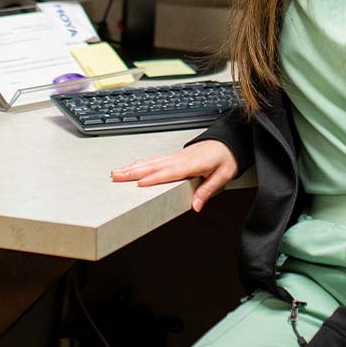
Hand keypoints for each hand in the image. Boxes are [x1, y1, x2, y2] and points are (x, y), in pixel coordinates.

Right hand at [110, 140, 236, 211]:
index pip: (170, 172)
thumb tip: (195, 206)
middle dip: (134, 172)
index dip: (155, 178)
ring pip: (151, 162)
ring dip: (133, 167)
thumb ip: (208, 190)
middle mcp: (181, 158)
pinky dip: (141, 163)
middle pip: (154, 166)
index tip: (139, 184)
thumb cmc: (227, 157)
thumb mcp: (224, 175)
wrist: (229, 140)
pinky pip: (155, 159)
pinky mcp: (175, 156)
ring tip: (116, 173)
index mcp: (193, 163)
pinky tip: (132, 166)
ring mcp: (176, 156)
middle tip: (116, 177)